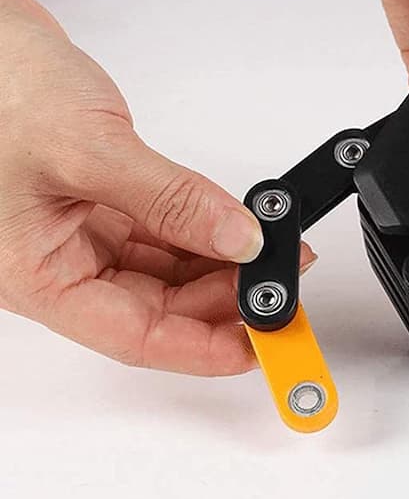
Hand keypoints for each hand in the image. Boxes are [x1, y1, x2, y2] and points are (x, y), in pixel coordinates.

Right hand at [0, 0, 314, 374]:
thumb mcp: (89, 149)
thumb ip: (171, 199)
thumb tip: (239, 239)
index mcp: (38, 274)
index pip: (135, 337)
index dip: (203, 349)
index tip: (259, 345)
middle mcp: (60, 262)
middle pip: (155, 308)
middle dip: (223, 301)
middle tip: (279, 286)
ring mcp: (82, 233)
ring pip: (163, 273)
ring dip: (219, 267)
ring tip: (270, 255)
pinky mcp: (101, 202)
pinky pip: (161, 234)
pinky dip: (201, 233)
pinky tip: (236, 229)